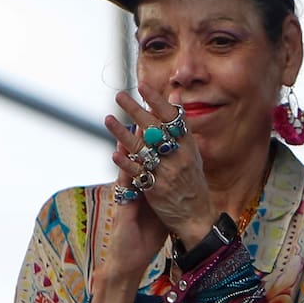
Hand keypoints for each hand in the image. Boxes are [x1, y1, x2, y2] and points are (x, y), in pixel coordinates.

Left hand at [104, 85, 216, 246]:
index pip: (173, 117)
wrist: (196, 216)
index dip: (157, 101)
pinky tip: (114, 152)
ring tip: (107, 119)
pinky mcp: (156, 188)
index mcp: (189, 145)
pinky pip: (138, 172)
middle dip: (136, 110)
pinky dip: (126, 162)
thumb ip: (180, 127)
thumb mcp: (192, 153)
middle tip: (119, 96)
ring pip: (142, 149)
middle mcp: (180, 156)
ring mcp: (168, 172)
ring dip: (122, 133)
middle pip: (155, 128)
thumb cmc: (192, 182)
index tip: (143, 86)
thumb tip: (174, 98)